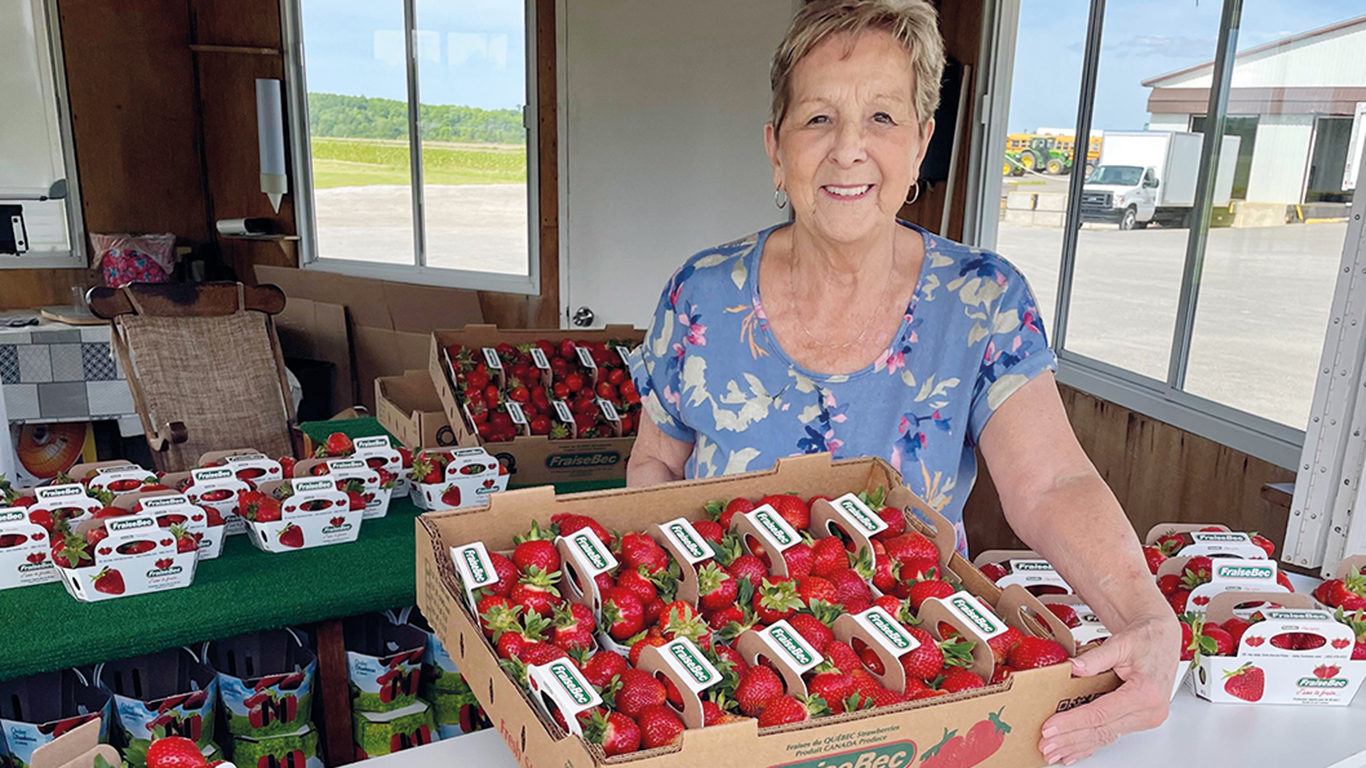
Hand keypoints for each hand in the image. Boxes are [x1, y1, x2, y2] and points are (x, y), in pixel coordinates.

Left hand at [1038, 612, 1179, 764]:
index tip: (1050, 728)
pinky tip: (1074, 751)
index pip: (1101, 714)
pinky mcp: (1139, 719)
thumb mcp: (1121, 642)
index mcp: (1146, 693)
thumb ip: (1097, 657)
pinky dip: (1090, 744)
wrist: (1162, 637)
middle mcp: (1149, 711)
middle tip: (1045, 745)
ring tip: (1053, 752)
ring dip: (1077, 746)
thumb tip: (1074, 668)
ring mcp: (1146, 718)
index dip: (1072, 722)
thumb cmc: (1147, 638)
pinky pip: (1111, 734)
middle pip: (1101, 731)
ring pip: (1105, 737)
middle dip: (1069, 740)